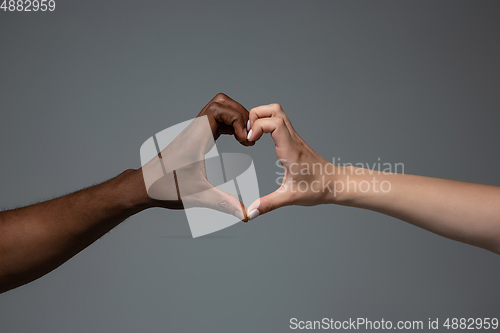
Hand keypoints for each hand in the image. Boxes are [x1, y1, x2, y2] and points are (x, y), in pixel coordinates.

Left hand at [141, 93, 251, 219]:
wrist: (144, 186)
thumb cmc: (166, 188)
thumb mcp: (198, 196)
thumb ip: (223, 203)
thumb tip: (245, 214)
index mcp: (196, 139)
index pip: (218, 109)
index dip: (237, 118)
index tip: (245, 138)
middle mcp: (195, 131)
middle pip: (220, 102)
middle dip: (240, 114)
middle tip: (248, 135)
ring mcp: (194, 133)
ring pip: (218, 109)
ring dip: (235, 118)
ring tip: (245, 138)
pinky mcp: (195, 138)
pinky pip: (215, 121)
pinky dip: (230, 125)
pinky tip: (237, 141)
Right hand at [246, 103, 340, 219]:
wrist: (335, 183)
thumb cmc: (316, 189)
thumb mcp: (289, 198)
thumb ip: (268, 204)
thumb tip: (250, 213)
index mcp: (290, 150)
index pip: (274, 123)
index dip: (257, 126)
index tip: (250, 141)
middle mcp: (292, 139)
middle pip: (274, 109)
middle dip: (256, 116)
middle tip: (248, 134)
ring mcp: (294, 137)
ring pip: (277, 112)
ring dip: (261, 117)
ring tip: (252, 134)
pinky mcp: (294, 139)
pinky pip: (279, 121)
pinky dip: (266, 123)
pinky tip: (260, 138)